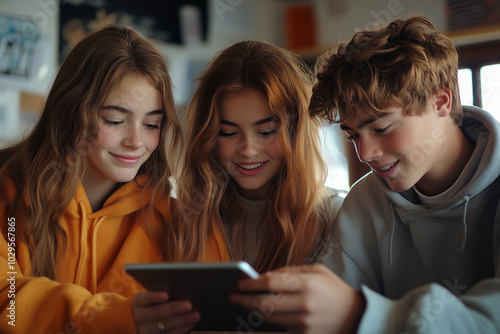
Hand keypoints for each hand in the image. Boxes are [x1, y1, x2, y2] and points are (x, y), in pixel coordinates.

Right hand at [133, 290, 199, 333]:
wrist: (138, 321)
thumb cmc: (151, 302)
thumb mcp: (150, 296)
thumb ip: (160, 292)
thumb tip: (180, 287)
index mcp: (138, 302)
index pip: (145, 298)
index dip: (154, 297)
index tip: (166, 295)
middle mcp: (139, 317)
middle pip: (157, 313)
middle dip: (174, 309)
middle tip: (189, 305)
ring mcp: (146, 331)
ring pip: (164, 326)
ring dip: (182, 320)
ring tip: (195, 315)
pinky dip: (182, 329)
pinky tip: (192, 323)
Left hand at [230, 264, 364, 333]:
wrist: (356, 316)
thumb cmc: (334, 290)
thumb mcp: (317, 271)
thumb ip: (291, 271)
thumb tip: (265, 276)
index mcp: (308, 284)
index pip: (270, 283)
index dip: (251, 283)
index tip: (240, 283)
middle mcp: (304, 304)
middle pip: (264, 303)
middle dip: (245, 300)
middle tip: (233, 296)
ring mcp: (304, 323)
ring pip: (269, 318)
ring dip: (252, 311)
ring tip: (243, 304)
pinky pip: (280, 327)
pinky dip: (268, 320)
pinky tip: (260, 313)